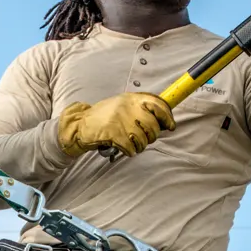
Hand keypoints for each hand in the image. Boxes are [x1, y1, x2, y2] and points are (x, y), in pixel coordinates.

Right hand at [57, 92, 175, 157]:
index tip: (171, 126)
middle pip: (153, 125)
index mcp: (131, 99)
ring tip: (132, 144)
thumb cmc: (103, 117)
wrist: (79, 124)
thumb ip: (140, 109)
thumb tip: (164, 121)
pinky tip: (124, 148)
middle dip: (152, 136)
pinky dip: (130, 151)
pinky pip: (131, 148)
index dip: (167, 116)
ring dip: (140, 146)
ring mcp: (120, 120)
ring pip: (143, 139)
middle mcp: (127, 107)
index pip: (158, 104)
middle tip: (144, 139)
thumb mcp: (122, 106)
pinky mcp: (113, 133)